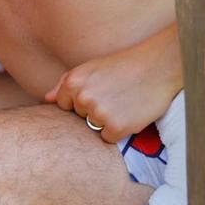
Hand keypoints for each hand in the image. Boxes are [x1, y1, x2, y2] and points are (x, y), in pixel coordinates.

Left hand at [44, 52, 178, 142]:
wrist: (157, 67)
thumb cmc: (122, 66)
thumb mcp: (89, 68)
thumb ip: (65, 84)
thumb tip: (47, 99)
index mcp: (72, 82)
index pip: (64, 105)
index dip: (80, 101)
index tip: (97, 92)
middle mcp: (82, 98)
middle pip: (79, 117)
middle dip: (93, 110)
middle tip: (113, 96)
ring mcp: (99, 113)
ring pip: (93, 127)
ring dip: (106, 121)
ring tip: (121, 103)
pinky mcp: (117, 127)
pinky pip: (108, 137)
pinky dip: (118, 130)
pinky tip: (129, 114)